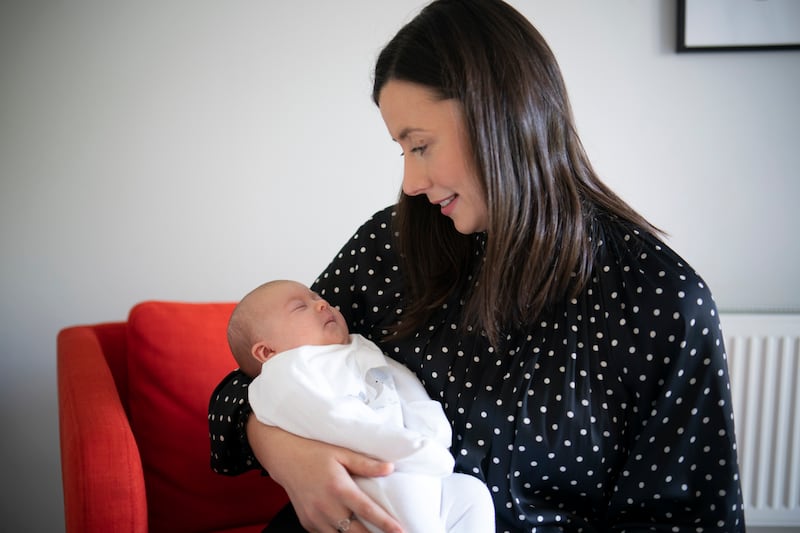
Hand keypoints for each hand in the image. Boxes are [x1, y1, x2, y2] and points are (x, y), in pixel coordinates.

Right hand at [247, 418, 403, 532]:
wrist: (284, 456)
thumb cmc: (313, 451)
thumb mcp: (341, 453)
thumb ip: (366, 463)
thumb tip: (390, 468)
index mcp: (338, 487)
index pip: (368, 511)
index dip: (386, 524)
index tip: (400, 531)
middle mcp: (326, 506)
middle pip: (356, 532)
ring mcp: (314, 517)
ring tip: (369, 532)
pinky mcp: (307, 522)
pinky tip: (347, 529)